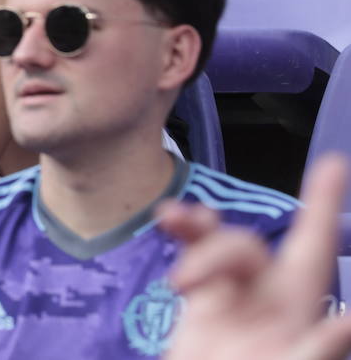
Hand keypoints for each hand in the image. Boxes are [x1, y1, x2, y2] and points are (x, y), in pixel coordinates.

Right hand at [159, 153, 350, 359]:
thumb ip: (310, 354)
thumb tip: (342, 322)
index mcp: (299, 311)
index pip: (313, 249)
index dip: (321, 206)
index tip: (333, 163)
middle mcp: (273, 302)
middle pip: (245, 248)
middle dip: (215, 250)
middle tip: (182, 287)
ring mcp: (237, 304)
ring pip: (217, 247)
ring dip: (197, 248)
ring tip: (175, 282)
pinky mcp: (205, 312)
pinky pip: (194, 258)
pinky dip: (187, 233)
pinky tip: (171, 219)